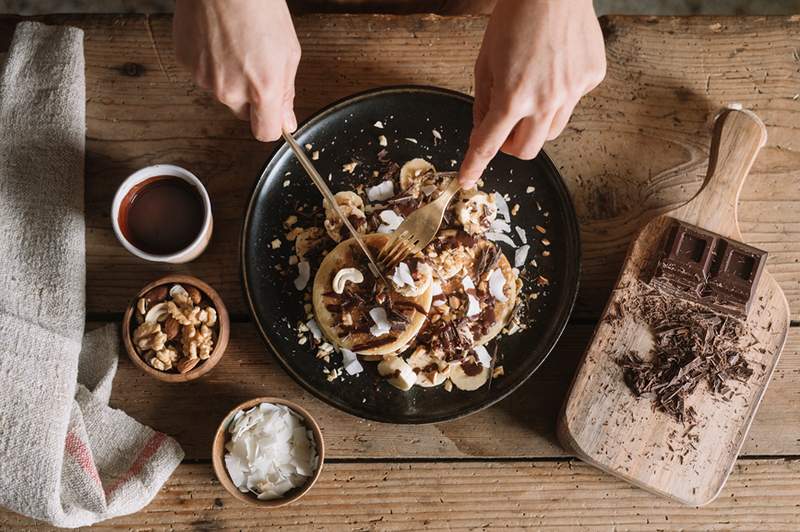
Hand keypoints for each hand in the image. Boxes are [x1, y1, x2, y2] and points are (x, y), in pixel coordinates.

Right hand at [173, 0, 300, 140]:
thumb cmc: (259, 6)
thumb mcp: (288, 51)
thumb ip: (286, 92)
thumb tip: (287, 121)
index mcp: (263, 89)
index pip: (265, 133)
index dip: (271, 124)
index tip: (274, 115)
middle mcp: (231, 90)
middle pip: (243, 112)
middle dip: (251, 96)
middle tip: (255, 62)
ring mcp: (205, 79)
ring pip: (222, 92)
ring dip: (230, 77)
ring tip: (236, 44)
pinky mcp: (186, 65)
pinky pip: (203, 75)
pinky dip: (211, 62)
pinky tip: (218, 39)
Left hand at [460, 0, 605, 186]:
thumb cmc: (514, 18)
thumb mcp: (485, 62)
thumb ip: (483, 101)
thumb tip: (483, 129)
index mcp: (512, 96)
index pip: (489, 143)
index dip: (475, 164)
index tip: (467, 178)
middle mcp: (546, 100)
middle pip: (527, 150)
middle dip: (511, 146)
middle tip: (504, 129)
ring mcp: (573, 91)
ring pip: (552, 130)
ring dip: (535, 123)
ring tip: (531, 90)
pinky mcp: (591, 78)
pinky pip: (572, 102)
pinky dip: (560, 94)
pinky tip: (554, 67)